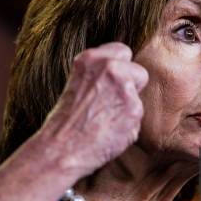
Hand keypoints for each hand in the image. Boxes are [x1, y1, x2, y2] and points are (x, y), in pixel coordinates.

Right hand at [34, 42, 148, 178]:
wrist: (61, 149)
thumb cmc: (65, 122)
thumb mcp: (76, 83)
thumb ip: (100, 74)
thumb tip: (123, 74)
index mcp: (91, 58)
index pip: (123, 51)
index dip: (120, 69)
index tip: (111, 84)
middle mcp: (110, 68)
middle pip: (139, 72)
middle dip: (131, 88)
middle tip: (110, 105)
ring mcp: (124, 88)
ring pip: (139, 97)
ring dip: (128, 109)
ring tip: (105, 121)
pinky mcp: (134, 110)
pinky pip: (138, 117)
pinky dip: (128, 127)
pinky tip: (109, 132)